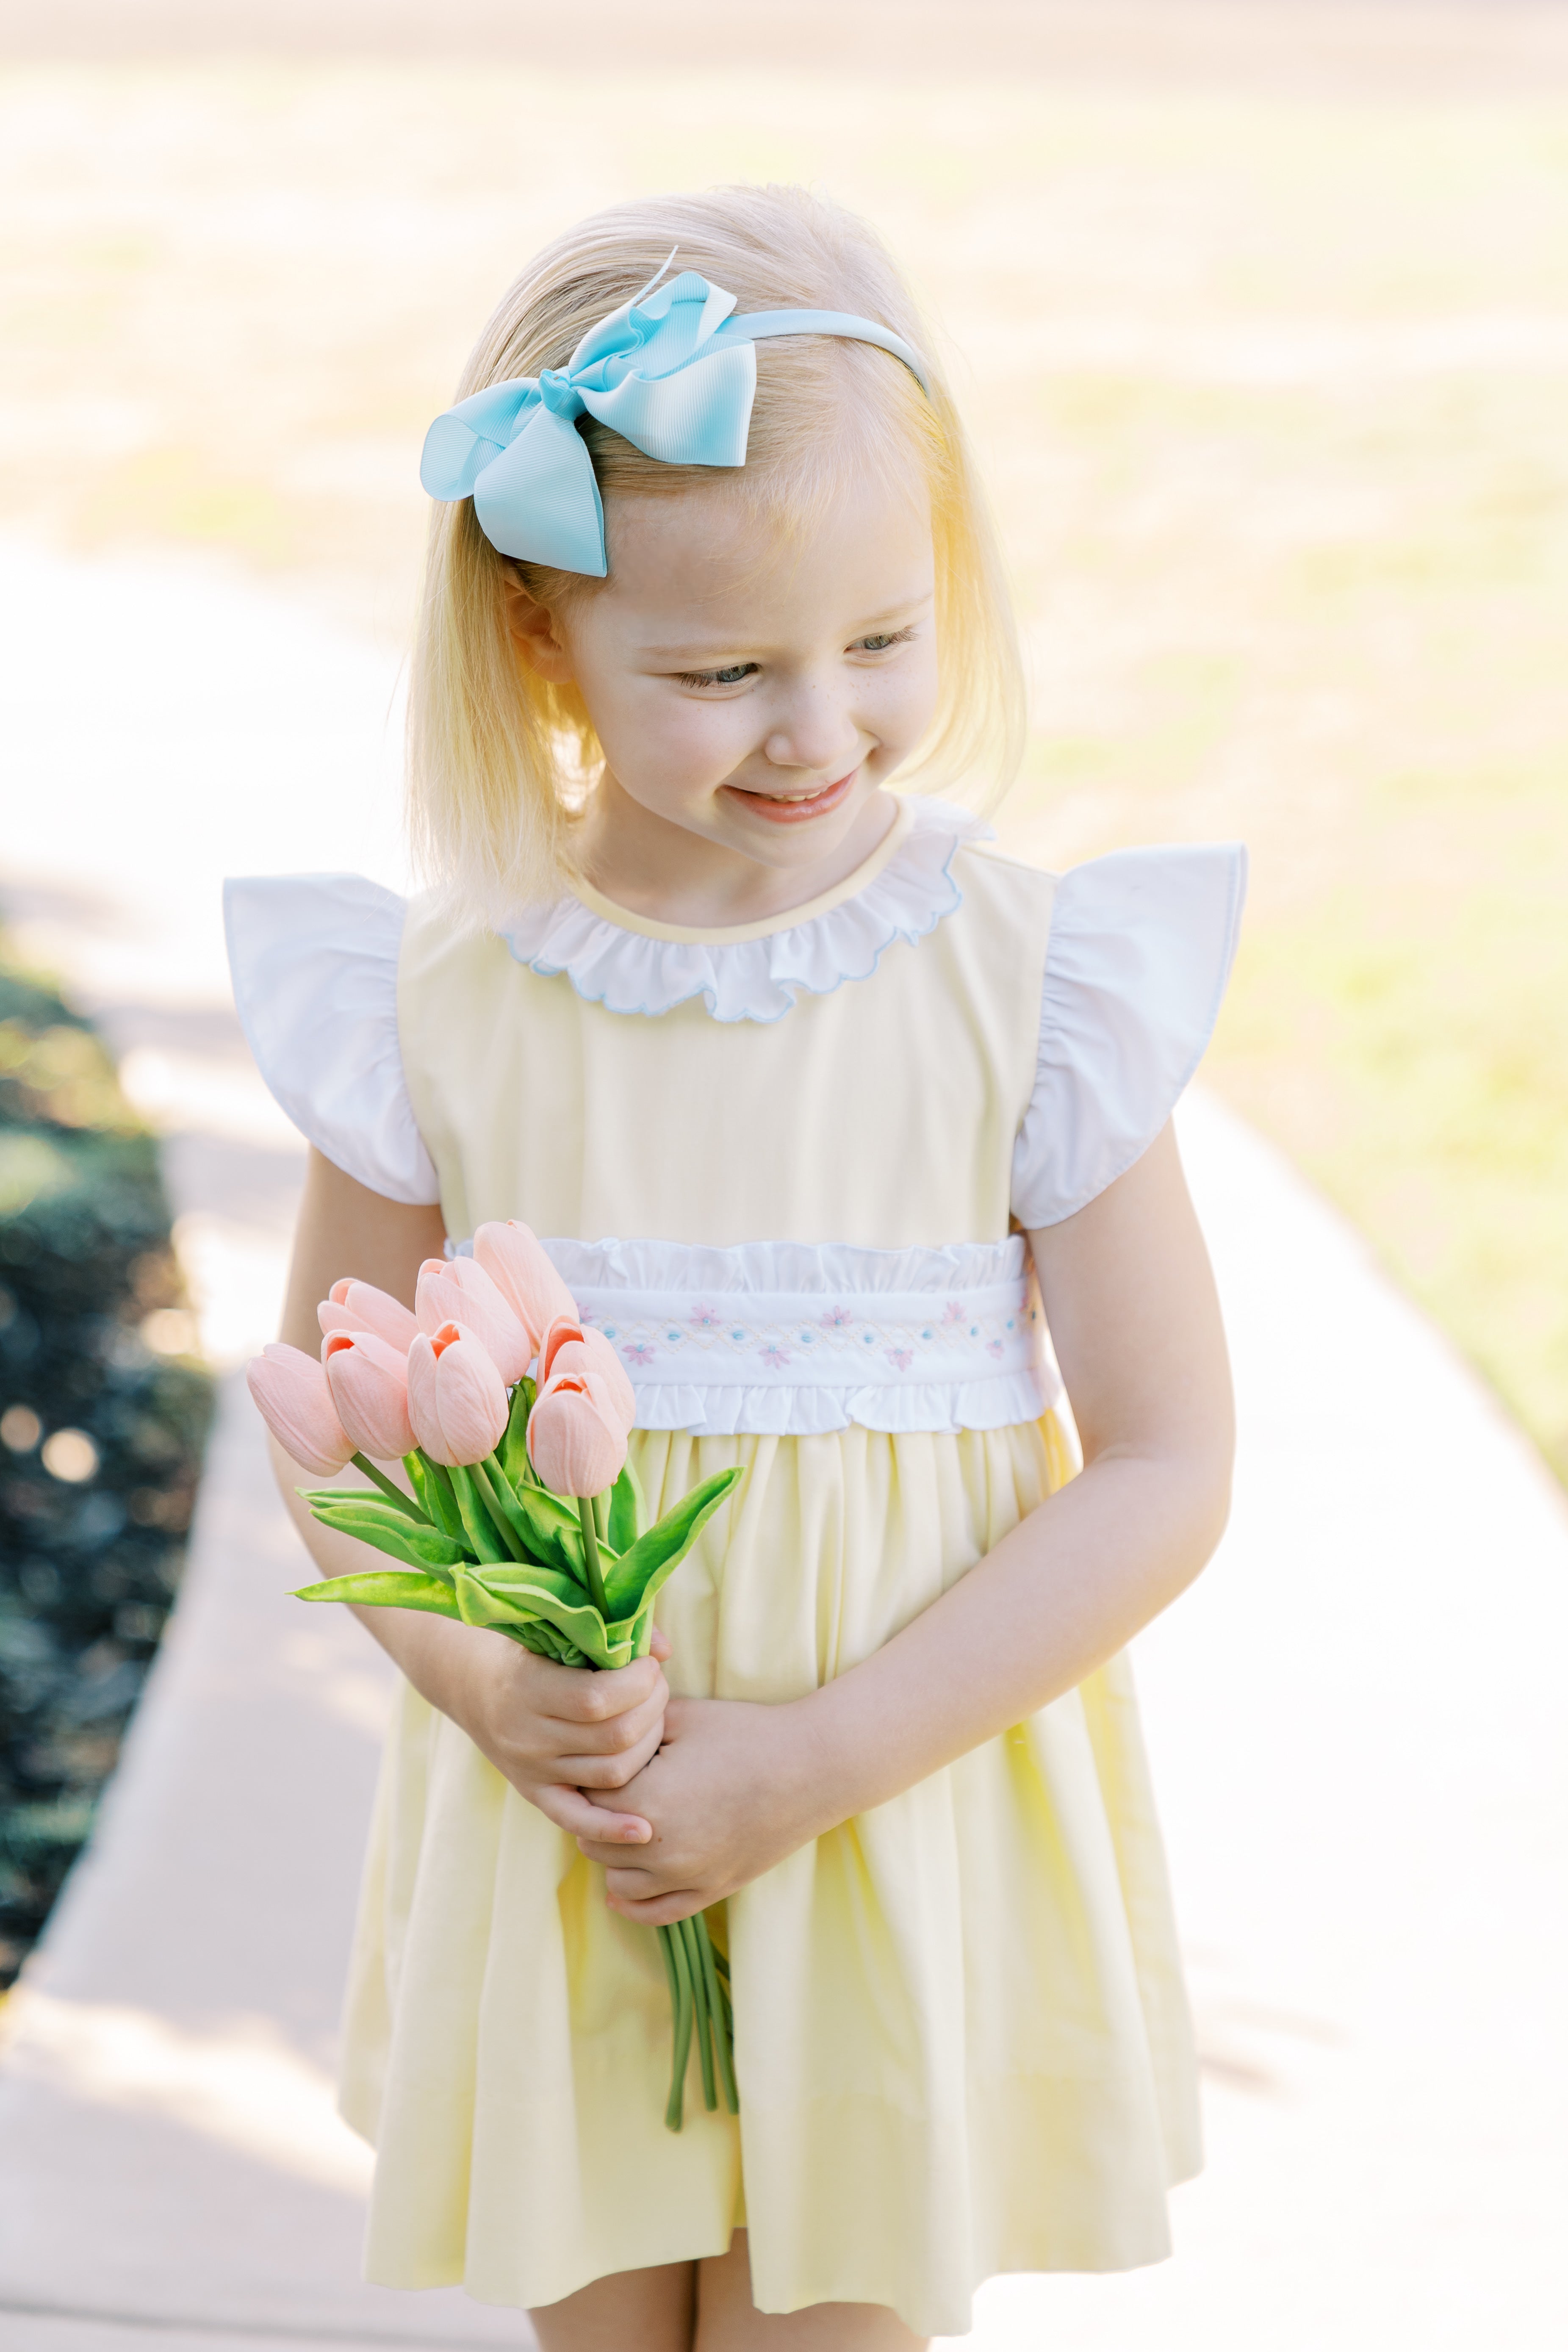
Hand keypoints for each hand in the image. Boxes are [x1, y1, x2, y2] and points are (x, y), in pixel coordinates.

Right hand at [457, 1625, 673, 1844]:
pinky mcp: (536, 1794)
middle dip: (652, 1708)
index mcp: (528, 1688)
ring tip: (652, 1718)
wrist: (472, 1685)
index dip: (638, 1682)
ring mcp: (532, 1770)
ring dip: (648, 1745)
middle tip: (657, 1687)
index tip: (649, 1664)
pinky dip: (612, 1828)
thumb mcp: (556, 1627)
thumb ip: (609, 1631)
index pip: (597, 1699)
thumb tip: (664, 1650)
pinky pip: (577, 1820)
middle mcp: (528, 1736)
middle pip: (614, 1737)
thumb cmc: (525, 1647)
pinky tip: (644, 1830)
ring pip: (611, 1774)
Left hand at [575, 1694, 822, 1923]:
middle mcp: (658, 1847)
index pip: (586, 1799)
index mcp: (644, 1799)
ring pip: (616, 1879)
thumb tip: (600, 1730)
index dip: (590, 1777)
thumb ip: (634, 1728)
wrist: (811, 1767)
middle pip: (594, 1841)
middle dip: (597, 1816)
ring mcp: (686, 1875)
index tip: (600, 1763)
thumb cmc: (746, 1734)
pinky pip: (654, 1912)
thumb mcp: (682, 1717)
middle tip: (614, 1790)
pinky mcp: (711, 1890)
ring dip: (614, 1855)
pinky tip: (622, 1887)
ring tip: (628, 1826)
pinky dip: (631, 1902)